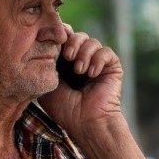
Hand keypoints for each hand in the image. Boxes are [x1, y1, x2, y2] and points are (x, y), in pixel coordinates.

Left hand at [39, 24, 123, 138]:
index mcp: (66, 64)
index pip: (64, 40)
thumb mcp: (48, 84)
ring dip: (84, 53)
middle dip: (72, 42)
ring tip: (79, 71)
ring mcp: (97, 64)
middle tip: (68, 56)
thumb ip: (46, 63)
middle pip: (78, 36)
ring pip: (92, 41)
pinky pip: (106, 52)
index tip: (54, 40)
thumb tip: (48, 41)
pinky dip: (98, 59)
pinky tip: (91, 74)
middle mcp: (82, 62)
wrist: (86, 123)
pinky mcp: (112, 68)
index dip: (60, 36)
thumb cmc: (64, 109)